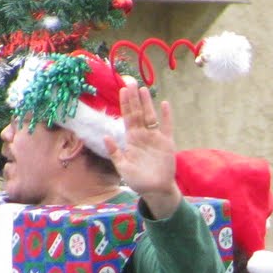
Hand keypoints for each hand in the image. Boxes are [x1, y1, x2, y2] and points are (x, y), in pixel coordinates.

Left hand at [107, 82, 179, 216]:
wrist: (156, 190)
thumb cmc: (138, 180)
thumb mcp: (122, 167)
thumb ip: (115, 152)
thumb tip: (105, 136)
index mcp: (131, 139)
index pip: (127, 117)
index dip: (125, 104)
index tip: (122, 90)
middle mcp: (142, 135)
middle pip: (138, 113)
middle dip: (134, 98)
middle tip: (131, 82)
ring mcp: (155, 138)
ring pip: (150, 116)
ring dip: (147, 103)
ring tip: (144, 89)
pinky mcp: (167, 143)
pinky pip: (167, 127)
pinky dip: (166, 116)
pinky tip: (165, 104)